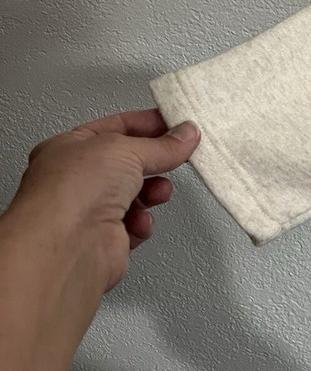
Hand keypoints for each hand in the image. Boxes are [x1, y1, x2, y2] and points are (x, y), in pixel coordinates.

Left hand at [1, 108, 200, 308]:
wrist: (67, 246)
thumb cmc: (71, 192)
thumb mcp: (125, 149)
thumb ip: (161, 144)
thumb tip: (184, 135)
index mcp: (69, 147)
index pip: (115, 127)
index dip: (148, 124)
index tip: (177, 126)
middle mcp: (75, 179)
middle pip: (127, 163)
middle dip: (154, 161)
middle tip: (177, 154)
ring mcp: (88, 211)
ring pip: (134, 195)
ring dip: (152, 192)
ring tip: (158, 190)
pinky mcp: (103, 241)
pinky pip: (134, 226)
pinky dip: (142, 223)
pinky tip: (139, 221)